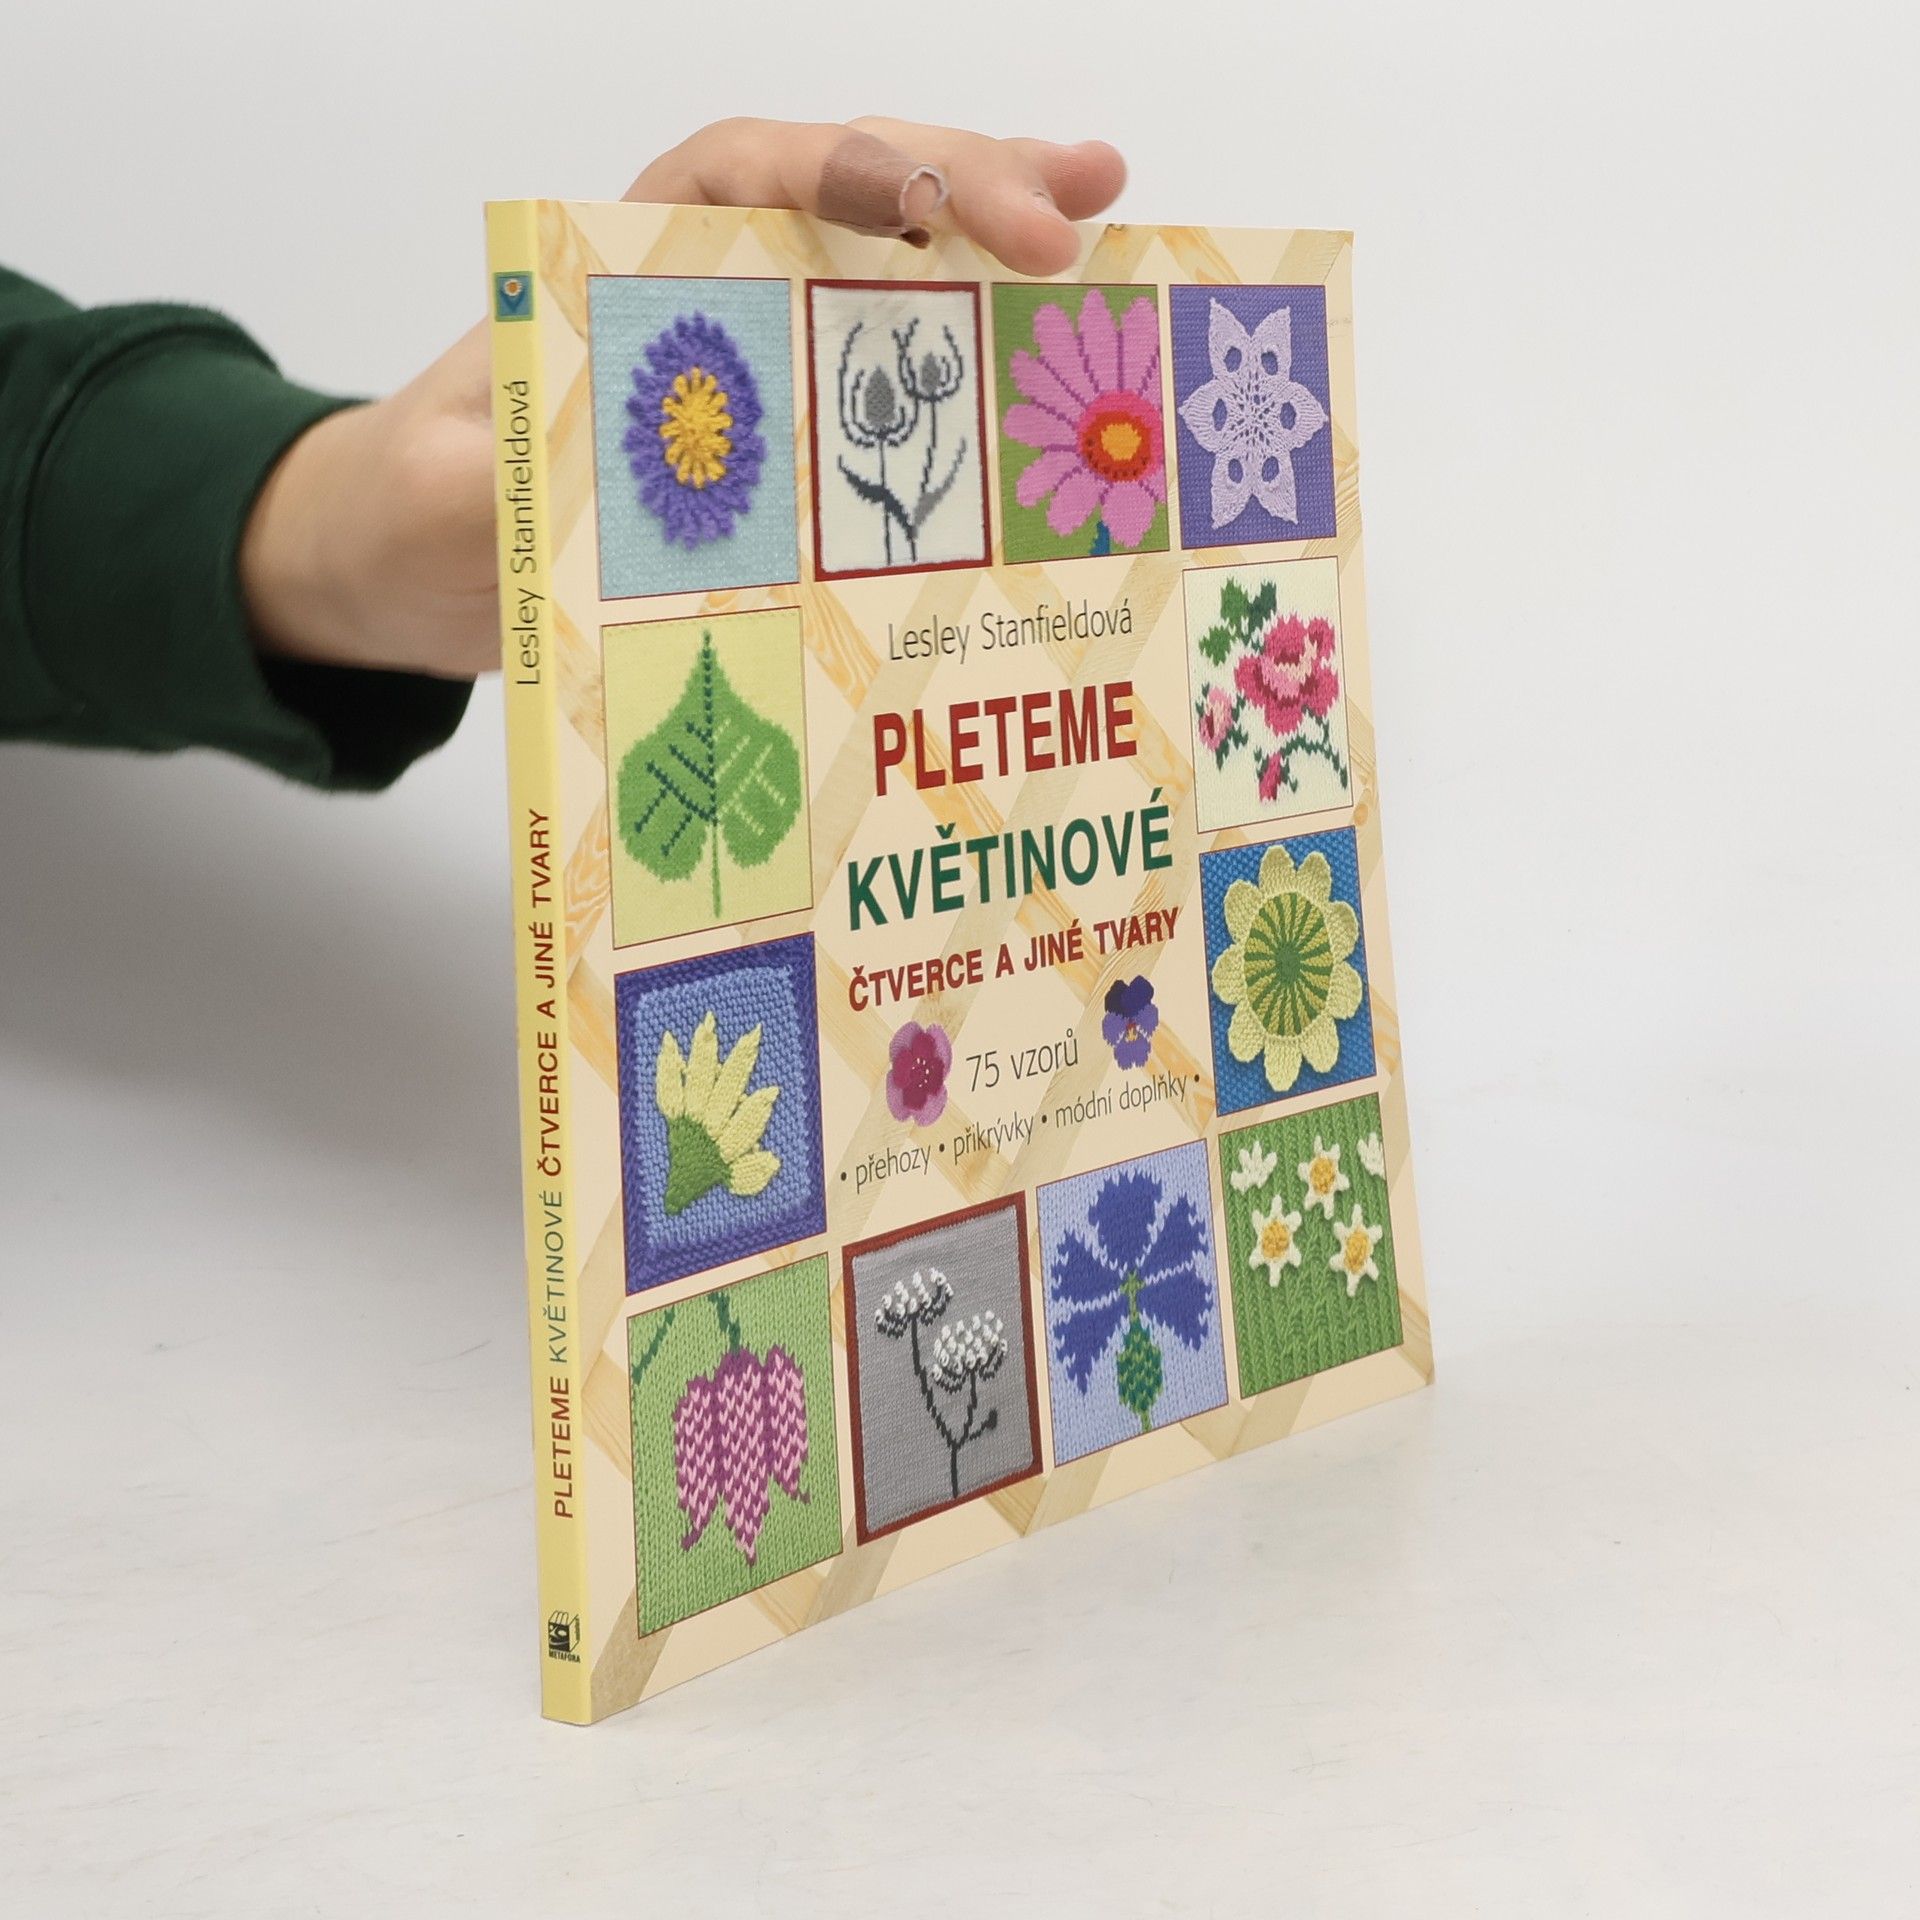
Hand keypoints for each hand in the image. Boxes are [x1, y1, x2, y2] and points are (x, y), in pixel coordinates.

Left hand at [240, 118, 1126, 679]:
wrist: (408, 559)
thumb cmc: (419, 511)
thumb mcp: (442, 504)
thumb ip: (499, 487)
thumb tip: (577, 492)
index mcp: (622, 265)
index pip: (747, 173)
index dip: (851, 172)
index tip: (942, 210)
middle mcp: (703, 285)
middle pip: (846, 191)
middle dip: (963, 185)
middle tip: (1075, 212)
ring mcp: (754, 347)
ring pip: (884, 257)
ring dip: (994, 224)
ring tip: (1105, 205)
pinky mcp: (781, 421)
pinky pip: (887, 364)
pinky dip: (968, 343)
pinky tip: (1046, 331)